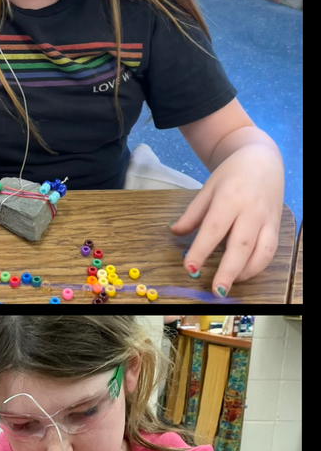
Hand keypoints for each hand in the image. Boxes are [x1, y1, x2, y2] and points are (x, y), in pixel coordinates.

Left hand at [169, 143, 282, 296]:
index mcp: (230, 199)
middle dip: (228, 271)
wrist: (262, 159)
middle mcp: (251, 211)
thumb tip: (174, 232)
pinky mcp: (276, 225)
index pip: (214, 229)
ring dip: (245, 272)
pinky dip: (257, 266)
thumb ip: (192, 214)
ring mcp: (267, 219)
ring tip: (228, 285)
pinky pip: (270, 250)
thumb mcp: (207, 189)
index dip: (201, 250)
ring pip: (261, 251)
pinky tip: (242, 274)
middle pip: (241, 245)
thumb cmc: (231, 175)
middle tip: (216, 291)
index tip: (190, 268)